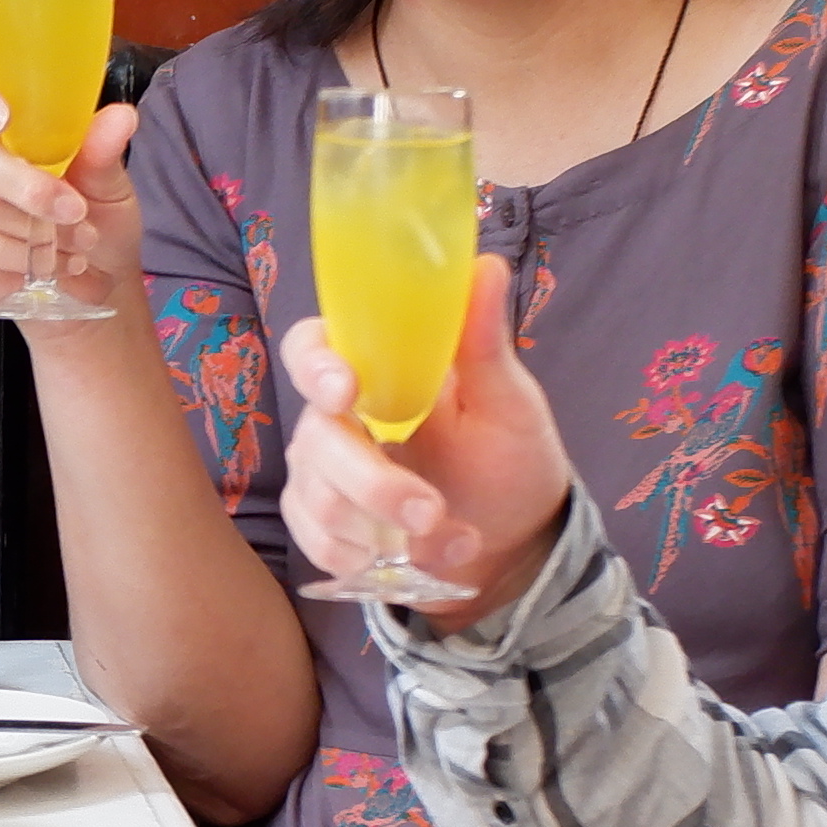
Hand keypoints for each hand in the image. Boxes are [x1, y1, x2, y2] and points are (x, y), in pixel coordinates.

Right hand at [0, 65, 141, 308]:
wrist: (94, 274)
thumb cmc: (95, 213)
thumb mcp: (109, 181)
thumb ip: (103, 149)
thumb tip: (121, 117)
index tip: (3, 118)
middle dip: (28, 186)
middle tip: (75, 210)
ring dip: (36, 229)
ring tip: (78, 242)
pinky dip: (24, 259)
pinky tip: (51, 263)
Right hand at [277, 272, 573, 623]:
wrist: (514, 543)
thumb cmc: (510, 461)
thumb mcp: (510, 404)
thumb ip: (485, 343)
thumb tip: (486, 266)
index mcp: (379, 370)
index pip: (313, 346)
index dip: (316, 365)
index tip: (347, 391)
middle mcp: (340, 417)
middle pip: (315, 437)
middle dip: (371, 484)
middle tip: (429, 511)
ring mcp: (325, 473)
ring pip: (315, 497)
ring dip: (381, 528)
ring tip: (452, 539)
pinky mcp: (324, 526)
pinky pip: (315, 542)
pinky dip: (367, 558)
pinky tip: (415, 560)